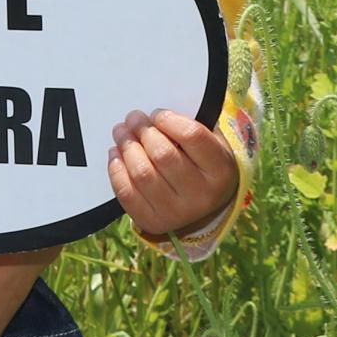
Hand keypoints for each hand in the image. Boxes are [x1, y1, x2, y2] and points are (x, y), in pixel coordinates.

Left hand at [110, 109, 237, 241]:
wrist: (204, 206)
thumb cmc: (203, 165)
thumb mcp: (210, 144)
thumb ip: (188, 128)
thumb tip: (150, 117)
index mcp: (220, 170)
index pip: (192, 136)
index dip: (168, 120)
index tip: (157, 114)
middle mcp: (201, 195)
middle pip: (163, 155)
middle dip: (143, 131)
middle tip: (133, 118)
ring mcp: (177, 212)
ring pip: (142, 174)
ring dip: (127, 147)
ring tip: (121, 133)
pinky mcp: (153, 222)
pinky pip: (127, 194)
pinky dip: (116, 171)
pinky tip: (116, 155)